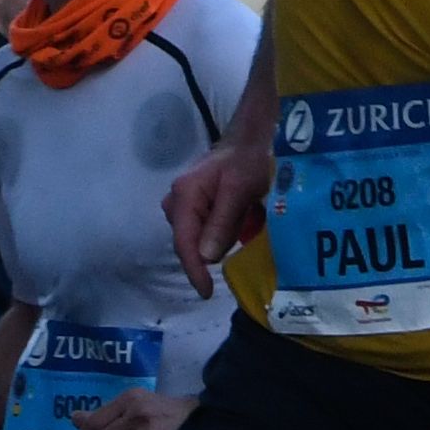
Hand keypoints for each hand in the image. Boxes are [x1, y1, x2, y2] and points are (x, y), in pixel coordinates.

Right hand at [163, 111, 276, 295]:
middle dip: (214, 247)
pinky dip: (223, 230)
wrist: (252, 137)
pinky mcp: (196, 206)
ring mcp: (185, 204)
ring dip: (221, 237)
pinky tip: (241, 217)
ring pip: (199, 237)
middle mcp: (177, 201)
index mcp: (184, 196)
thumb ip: (221, 222)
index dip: (194, 270)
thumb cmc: (248, 159)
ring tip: (246, 217)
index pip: (184, 242)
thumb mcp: (240, 190)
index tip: (207, 292)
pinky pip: (206, 229)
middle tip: (244, 230)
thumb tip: (205, 258)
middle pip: (190, 242)